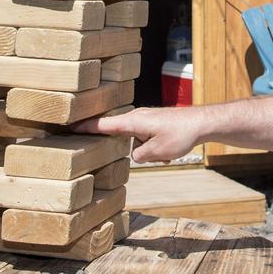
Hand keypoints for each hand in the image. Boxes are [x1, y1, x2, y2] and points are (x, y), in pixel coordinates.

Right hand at [75, 107, 203, 162]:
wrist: (201, 123)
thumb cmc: (179, 134)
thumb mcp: (156, 152)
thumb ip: (139, 156)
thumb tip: (135, 155)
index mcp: (133, 122)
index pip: (104, 125)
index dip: (87, 127)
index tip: (70, 126)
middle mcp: (137, 118)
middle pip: (122, 137)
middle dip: (132, 149)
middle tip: (137, 152)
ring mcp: (146, 120)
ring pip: (138, 143)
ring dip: (150, 151)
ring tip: (166, 152)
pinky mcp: (155, 124)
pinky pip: (149, 141)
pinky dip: (157, 148)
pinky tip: (170, 151)